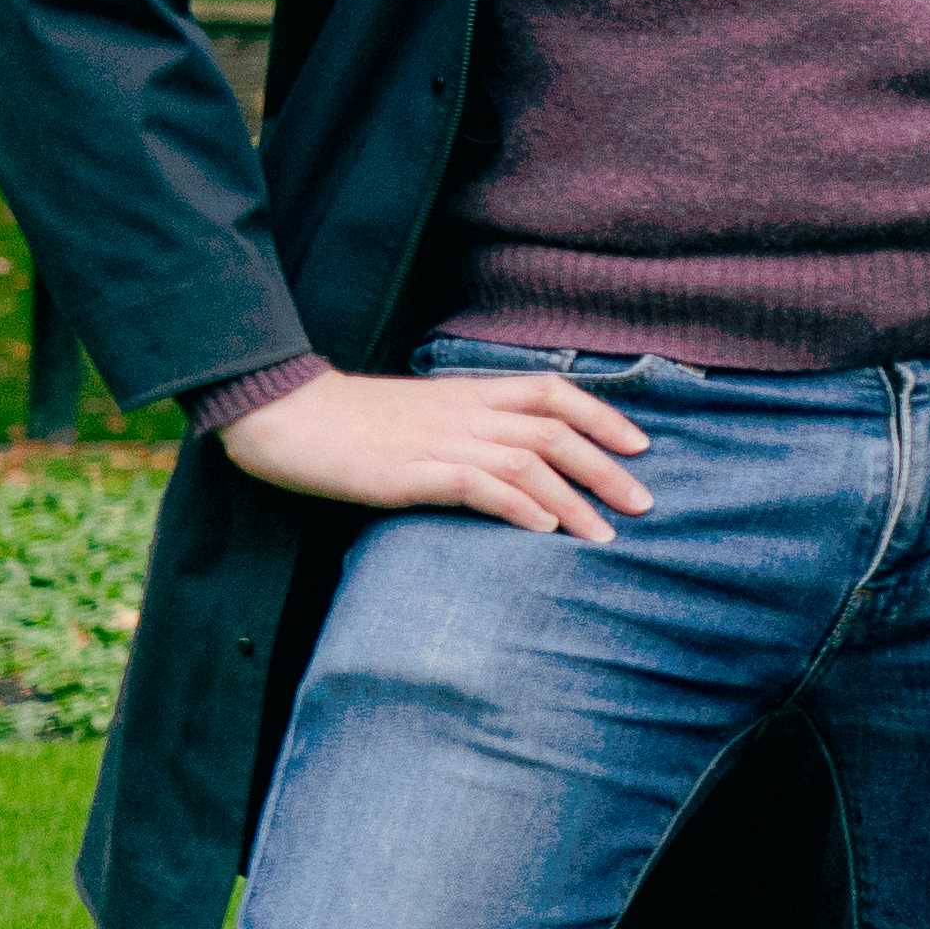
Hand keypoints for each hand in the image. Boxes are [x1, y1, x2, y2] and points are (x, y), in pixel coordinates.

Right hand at [220, 366, 655, 538]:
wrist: (286, 417)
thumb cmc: (354, 423)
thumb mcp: (424, 414)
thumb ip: (471, 427)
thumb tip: (520, 460)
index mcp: (469, 394)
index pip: (553, 393)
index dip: (603, 417)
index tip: (640, 447)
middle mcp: (463, 413)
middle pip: (553, 433)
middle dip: (605, 470)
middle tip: (643, 506)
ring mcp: (437, 441)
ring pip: (525, 462)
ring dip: (571, 500)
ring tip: (603, 535)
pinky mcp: (409, 472)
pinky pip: (475, 484)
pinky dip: (515, 505)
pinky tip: (542, 528)